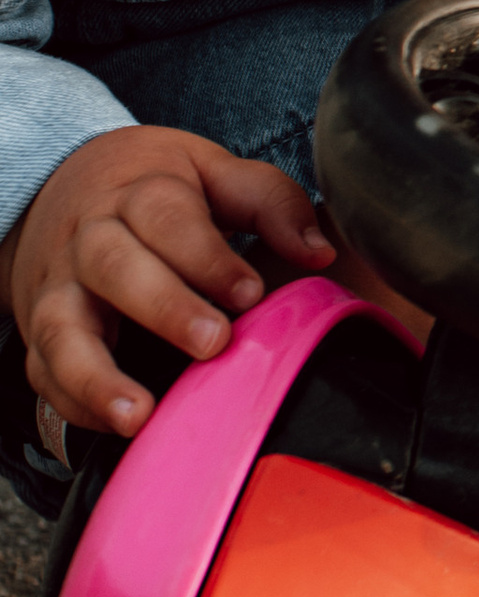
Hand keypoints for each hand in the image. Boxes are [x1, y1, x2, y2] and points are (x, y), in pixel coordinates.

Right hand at [4, 128, 333, 436]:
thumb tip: (321, 253)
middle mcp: (89, 237)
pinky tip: (116, 424)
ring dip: (97, 375)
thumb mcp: (216, 173)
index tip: (251, 294)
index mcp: (140, 191)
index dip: (209, 258)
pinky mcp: (39, 332)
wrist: (63, 185)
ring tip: (140, 414)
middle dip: (164, 307)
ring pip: (61, 328)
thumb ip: (271, 204)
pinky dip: (74, 401)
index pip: (169, 217)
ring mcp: (57, 288)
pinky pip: (44, 371)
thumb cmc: (160, 185)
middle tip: (214, 342)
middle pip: (115, 267)